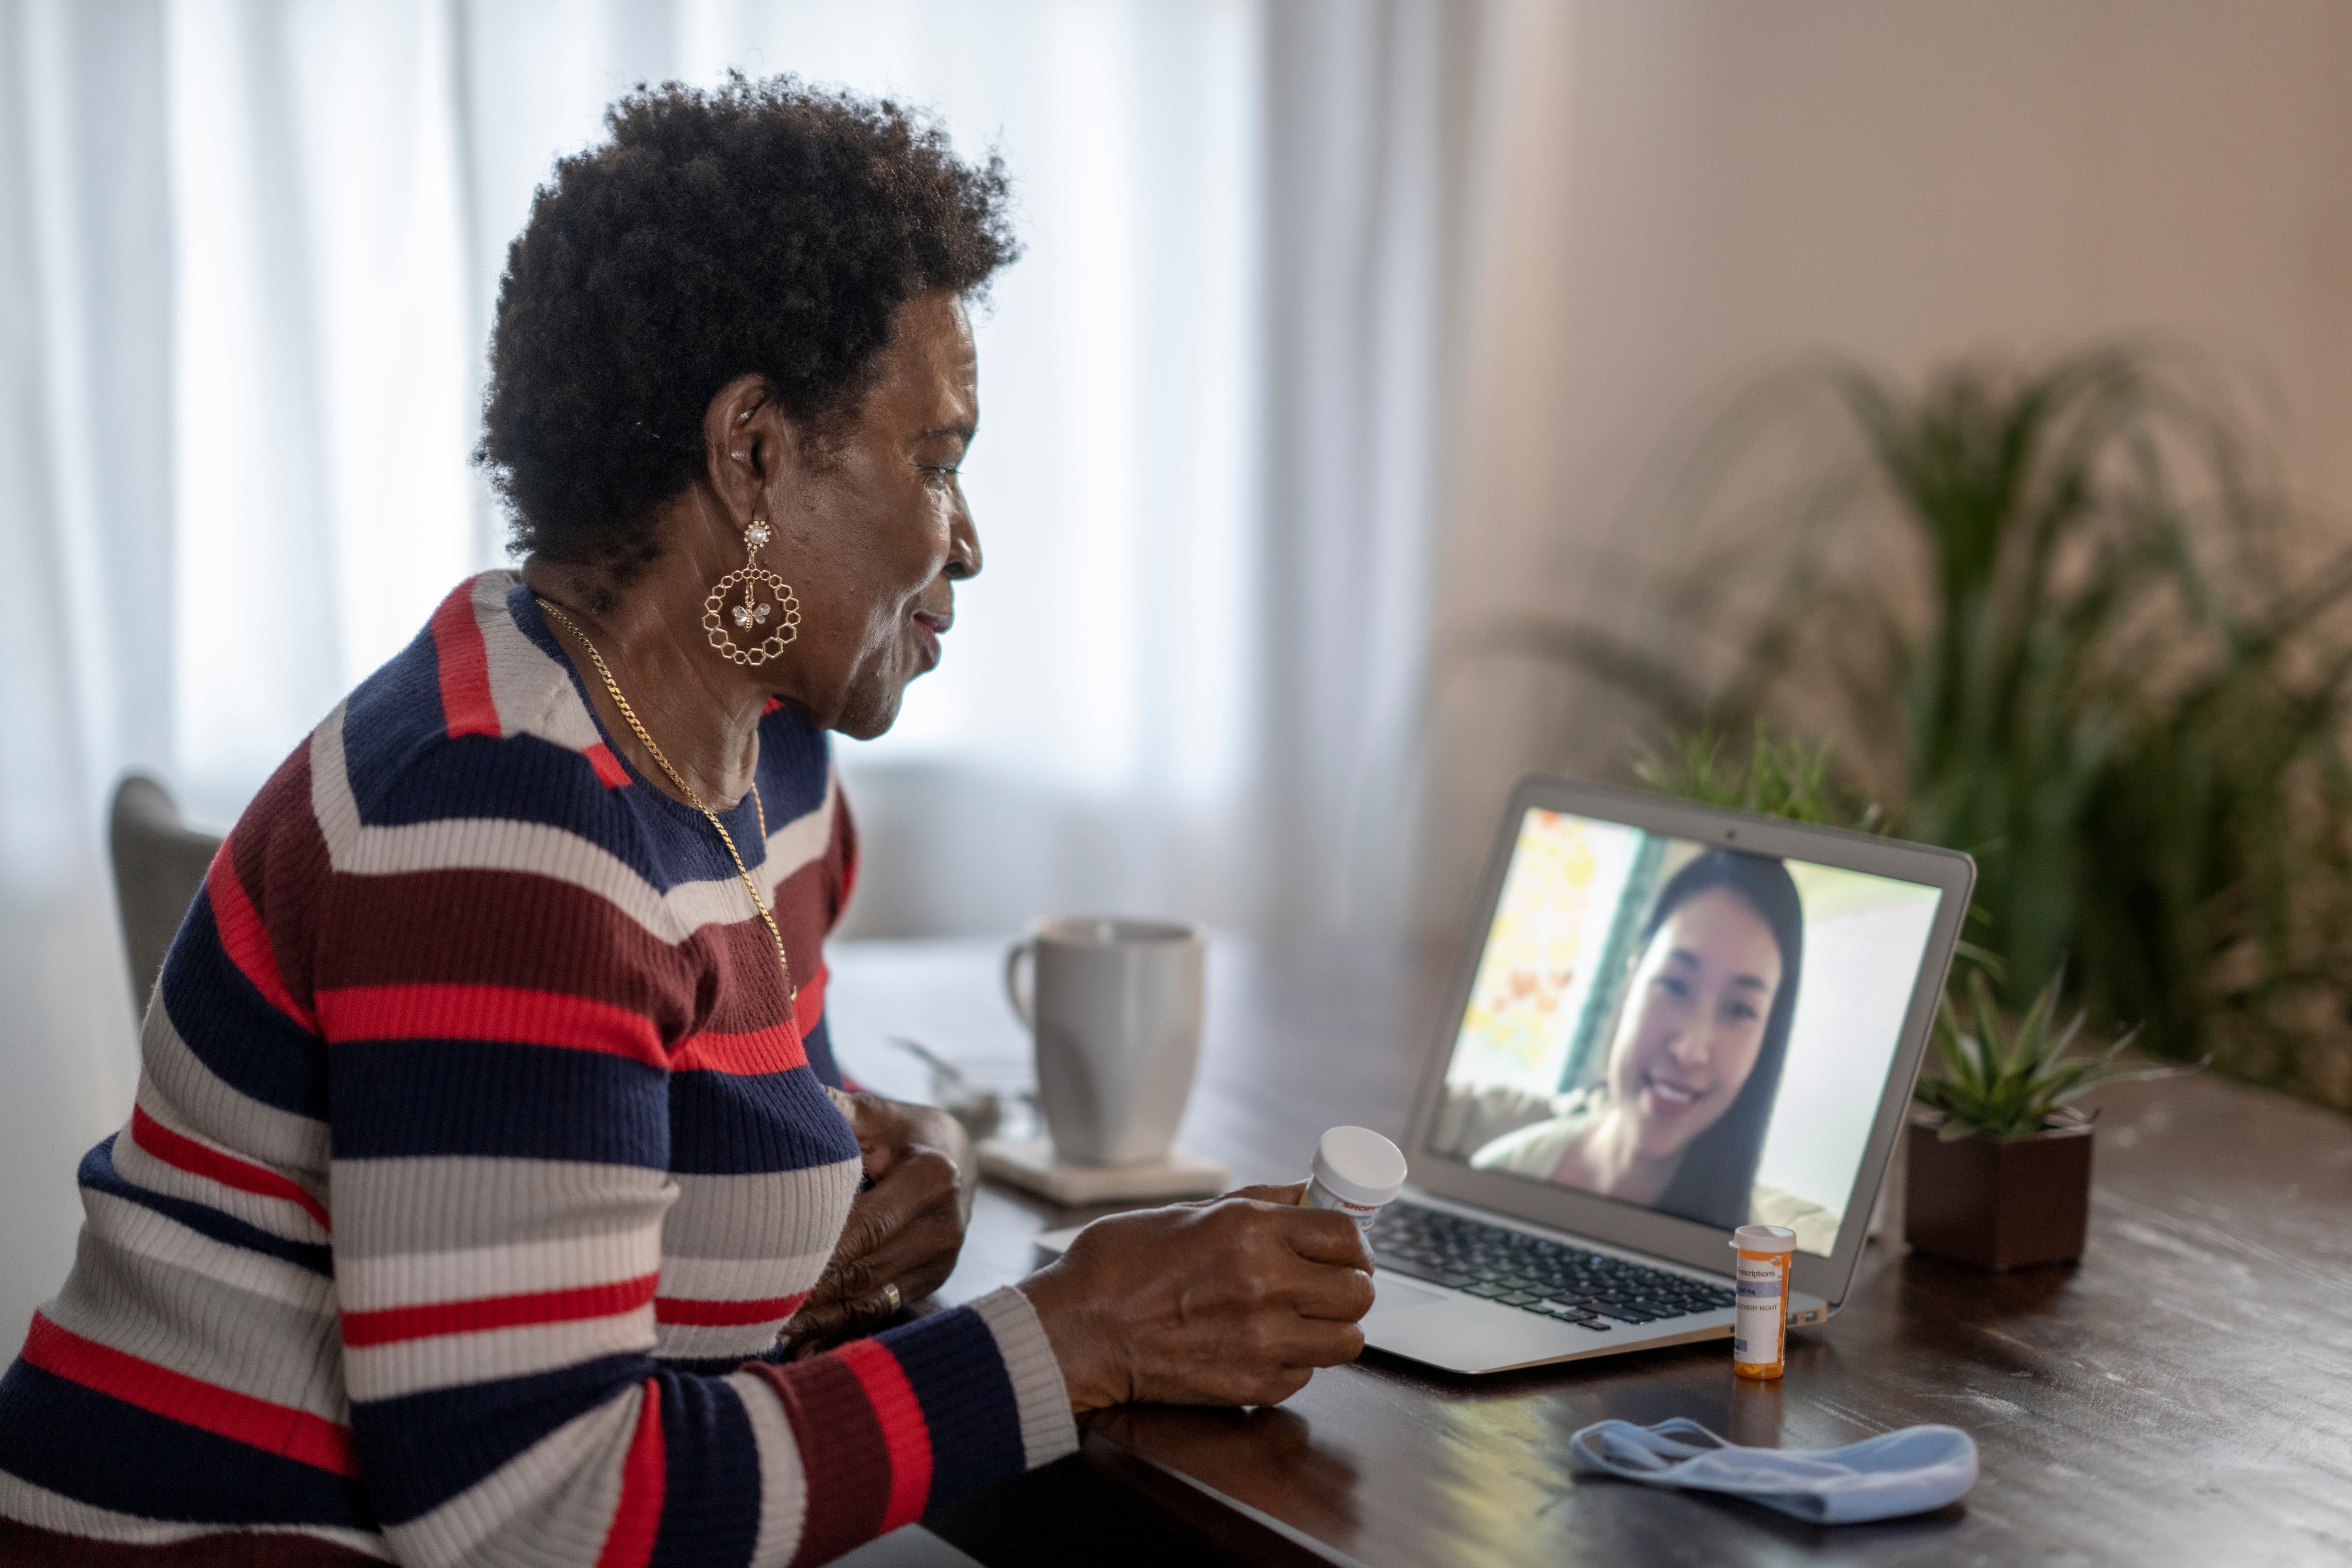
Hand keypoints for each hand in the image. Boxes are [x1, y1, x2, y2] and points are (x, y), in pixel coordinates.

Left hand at [785, 1089, 973, 1353]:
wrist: (956, 1155)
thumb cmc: (900, 1131)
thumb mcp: (873, 1113)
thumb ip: (833, 1111)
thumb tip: (780, 1097)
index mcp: (932, 1178)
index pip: (865, 1226)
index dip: (815, 1251)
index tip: (763, 1268)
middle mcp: (944, 1226)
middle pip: (865, 1271)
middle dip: (809, 1295)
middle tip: (751, 1311)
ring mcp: (942, 1261)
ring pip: (871, 1300)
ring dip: (819, 1321)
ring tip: (766, 1333)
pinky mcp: (931, 1282)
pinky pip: (880, 1311)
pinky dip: (838, 1328)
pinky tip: (799, 1342)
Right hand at [1016, 1182, 1375, 1412]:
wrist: (1078, 1332)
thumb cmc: (1120, 1267)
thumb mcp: (1190, 1211)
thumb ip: (1258, 1203)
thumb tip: (1306, 1193)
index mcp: (1252, 1230)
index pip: (1345, 1235)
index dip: (1353, 1243)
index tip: (1346, 1251)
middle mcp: (1267, 1284)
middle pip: (1358, 1290)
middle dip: (1351, 1284)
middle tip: (1331, 1285)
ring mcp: (1264, 1340)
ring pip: (1348, 1339)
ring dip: (1333, 1328)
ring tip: (1308, 1319)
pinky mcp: (1254, 1386)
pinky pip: (1307, 1374)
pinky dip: (1295, 1362)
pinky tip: (1266, 1346)